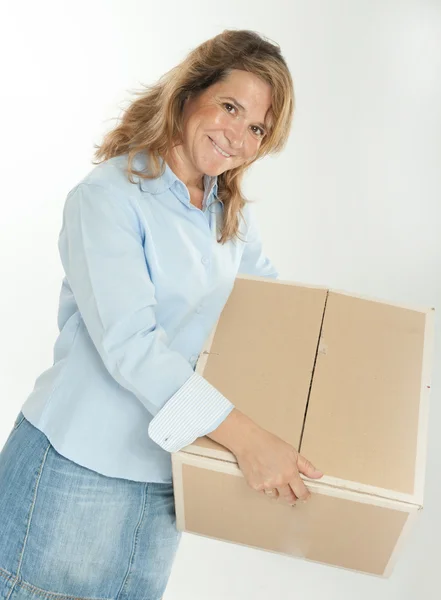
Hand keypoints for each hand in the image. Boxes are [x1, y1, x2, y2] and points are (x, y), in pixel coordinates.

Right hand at [207, 408, 323, 505]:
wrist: (249, 441)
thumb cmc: (269, 443)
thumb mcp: (292, 452)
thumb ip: (306, 466)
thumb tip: (318, 475)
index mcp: (290, 473)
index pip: (301, 493)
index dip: (305, 496)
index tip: (305, 496)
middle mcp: (278, 481)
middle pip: (289, 498)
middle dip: (292, 496)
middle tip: (291, 491)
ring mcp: (266, 485)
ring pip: (275, 496)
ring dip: (278, 491)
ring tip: (275, 480)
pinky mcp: (255, 486)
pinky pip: (263, 492)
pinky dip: (265, 487)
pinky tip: (264, 476)